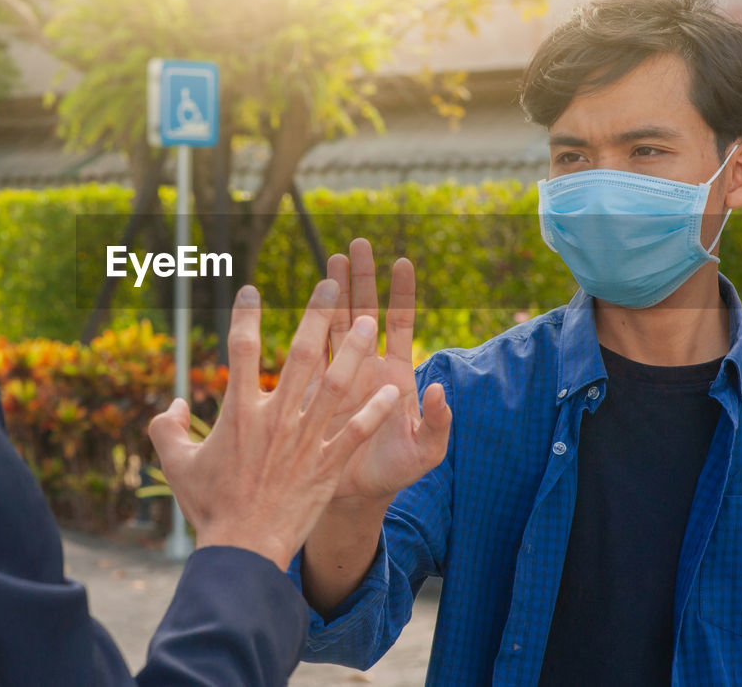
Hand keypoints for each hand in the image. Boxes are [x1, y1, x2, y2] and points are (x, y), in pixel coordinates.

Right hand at [148, 280, 401, 570]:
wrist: (243, 549)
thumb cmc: (208, 507)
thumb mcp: (175, 465)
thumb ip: (164, 428)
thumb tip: (172, 403)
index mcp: (239, 412)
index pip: (240, 351)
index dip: (245, 316)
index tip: (251, 290)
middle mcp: (276, 418)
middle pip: (300, 354)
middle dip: (315, 314)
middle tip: (330, 283)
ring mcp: (306, 440)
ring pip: (336, 384)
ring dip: (354, 350)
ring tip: (368, 321)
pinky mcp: (328, 464)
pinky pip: (356, 430)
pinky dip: (375, 410)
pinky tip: (393, 390)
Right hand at [323, 238, 450, 502]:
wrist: (356, 498)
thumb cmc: (394, 473)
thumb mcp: (425, 453)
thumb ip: (438, 423)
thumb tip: (439, 390)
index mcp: (396, 376)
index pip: (400, 325)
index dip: (401, 295)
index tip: (401, 262)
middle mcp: (368, 368)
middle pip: (364, 313)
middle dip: (362, 279)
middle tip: (357, 243)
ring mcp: (339, 376)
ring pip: (334, 325)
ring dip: (332, 294)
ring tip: (330, 260)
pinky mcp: (314, 391)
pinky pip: (310, 355)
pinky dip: (307, 329)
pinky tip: (302, 306)